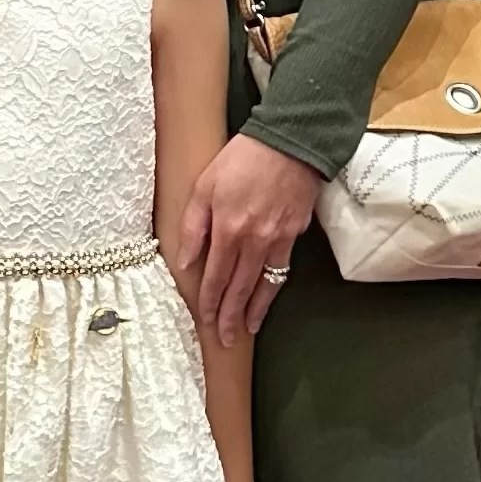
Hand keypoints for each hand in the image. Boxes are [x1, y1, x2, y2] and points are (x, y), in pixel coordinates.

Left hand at [178, 133, 318, 346]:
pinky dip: (272, 290)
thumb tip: (187, 261)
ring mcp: (276, 240)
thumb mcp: (205, 185)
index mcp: (227, 228)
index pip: (215, 276)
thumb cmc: (241, 159)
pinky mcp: (294, 235)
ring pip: (262, 285)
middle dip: (228, 316)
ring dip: (252, 311)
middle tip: (223, 338)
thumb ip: (193, 225)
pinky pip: (281, 270)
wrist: (289, 143)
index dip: (209, 301)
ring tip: (245, 329)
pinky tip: (266, 300)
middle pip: (238, 288)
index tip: (204, 320)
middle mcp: (252, 240)